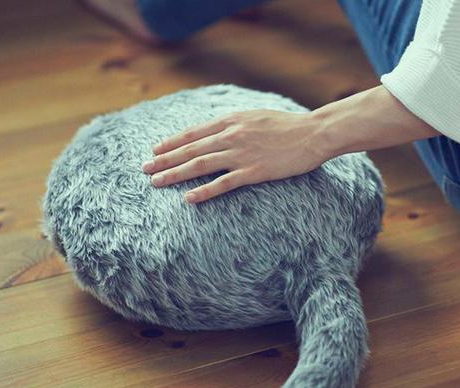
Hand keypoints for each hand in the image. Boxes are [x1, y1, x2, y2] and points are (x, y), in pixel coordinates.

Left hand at [142, 109, 329, 202]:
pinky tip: (188, 199)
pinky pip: (223, 183)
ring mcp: (242, 154)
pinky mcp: (254, 171)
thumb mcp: (256, 116)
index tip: (154, 150)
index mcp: (231, 120)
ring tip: (156, 182)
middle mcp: (231, 135)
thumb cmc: (288, 125)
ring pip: (200, 165)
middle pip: (190, 150)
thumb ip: (235, 123)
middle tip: (145, 169)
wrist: (314, 133)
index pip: (193, 133)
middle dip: (164, 160)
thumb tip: (217, 131)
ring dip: (175, 174)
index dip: (171, 143)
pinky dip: (204, 191)